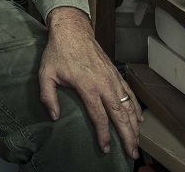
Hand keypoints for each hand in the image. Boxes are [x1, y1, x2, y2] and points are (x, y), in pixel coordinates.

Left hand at [39, 6, 142, 158]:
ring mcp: (112, 78)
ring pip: (128, 106)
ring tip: (137, 142)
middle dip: (127, 136)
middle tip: (132, 153)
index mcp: (87, 86)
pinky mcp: (116, 73)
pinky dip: (135, 107)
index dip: (104, 135)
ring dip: (134, 126)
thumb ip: (48, 96)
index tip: (106, 148)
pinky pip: (129, 94)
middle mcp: (104, 84)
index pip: (99, 117)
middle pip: (120, 115)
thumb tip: (54, 117)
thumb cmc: (58, 52)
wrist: (72, 30)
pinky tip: (139, 119)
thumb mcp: (46, 74)